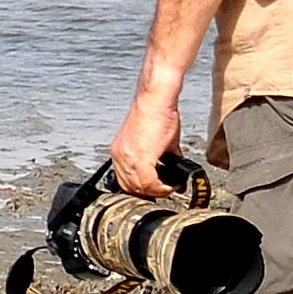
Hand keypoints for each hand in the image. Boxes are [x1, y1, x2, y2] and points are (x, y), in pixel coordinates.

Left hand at [110, 80, 185, 197]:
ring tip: (170, 186)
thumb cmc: (157, 114)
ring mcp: (127, 157)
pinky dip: (162, 188)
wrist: (156, 100)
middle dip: (151, 192)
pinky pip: (149, 183)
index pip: (126, 182)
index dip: (143, 190)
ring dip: (157, 191)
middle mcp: (120, 155)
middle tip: (165, 190)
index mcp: (121, 152)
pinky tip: (171, 184)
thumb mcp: (158, 142)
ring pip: (139, 188)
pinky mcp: (140, 157)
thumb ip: (161, 161)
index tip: (157, 190)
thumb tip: (172, 174)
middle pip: (131, 188)